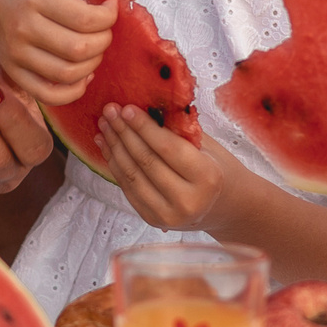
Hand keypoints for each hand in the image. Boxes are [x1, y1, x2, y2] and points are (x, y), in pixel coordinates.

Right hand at [0, 0, 132, 104]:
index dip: (110, 17)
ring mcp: (16, 53)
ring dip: (92, 65)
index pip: (87, 19)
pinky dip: (73, 91)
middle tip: (102, 30)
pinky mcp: (12, 71)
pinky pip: (48, 95)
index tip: (111, 9)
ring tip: (93, 49)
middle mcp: (24, 27)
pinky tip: (82, 76)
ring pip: (68, 74)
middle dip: (103, 42)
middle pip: (80, 49)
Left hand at [95, 105, 233, 230]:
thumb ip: (179, 131)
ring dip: (114, 147)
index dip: (144, 127)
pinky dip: (114, 164)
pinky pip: (127, 188)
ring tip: (104, 125)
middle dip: (124, 133)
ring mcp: (168, 215)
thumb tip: (144, 107)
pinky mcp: (152, 219)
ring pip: (132, 175)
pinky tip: (106, 144)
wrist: (222, 206)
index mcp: (207, 177)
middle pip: (146, 161)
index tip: (126, 108)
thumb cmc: (214, 168)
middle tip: (110, 111)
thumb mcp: (207, 147)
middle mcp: (188, 200)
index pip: (168, 148)